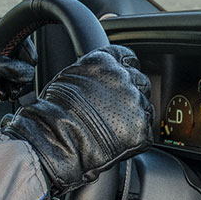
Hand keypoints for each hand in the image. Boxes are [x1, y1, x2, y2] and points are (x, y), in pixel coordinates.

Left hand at [0, 18, 33, 134]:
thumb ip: (4, 66)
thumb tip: (26, 72)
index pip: (9, 31)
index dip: (23, 45)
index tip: (30, 60)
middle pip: (12, 51)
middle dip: (18, 68)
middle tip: (19, 81)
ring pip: (9, 66)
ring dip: (13, 81)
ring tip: (9, 92)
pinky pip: (2, 77)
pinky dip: (5, 86)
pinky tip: (2, 93)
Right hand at [3, 45, 153, 195]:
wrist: (58, 138)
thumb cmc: (54, 111)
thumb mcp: (68, 78)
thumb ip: (91, 73)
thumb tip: (96, 79)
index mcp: (105, 62)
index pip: (128, 57)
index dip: (126, 69)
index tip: (124, 78)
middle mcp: (124, 77)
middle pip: (140, 82)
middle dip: (132, 95)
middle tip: (116, 110)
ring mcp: (135, 102)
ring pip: (145, 107)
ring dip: (134, 116)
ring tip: (113, 129)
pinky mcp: (142, 127)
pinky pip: (146, 132)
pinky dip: (136, 138)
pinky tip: (119, 142)